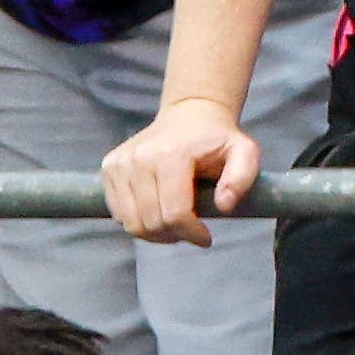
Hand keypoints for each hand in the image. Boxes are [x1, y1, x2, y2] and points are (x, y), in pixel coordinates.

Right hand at [103, 96, 257, 246]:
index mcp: (170, 154)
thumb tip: (224, 205)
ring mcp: (120, 163)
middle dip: (176, 235)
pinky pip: (120, 215)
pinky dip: (139, 222)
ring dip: (157, 233)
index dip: (192, 234)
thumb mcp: (245, 154)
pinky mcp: (109, 168)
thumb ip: (242, 178)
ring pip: (133, 223)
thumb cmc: (218, 140)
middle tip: (192, 229)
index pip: (175, 213)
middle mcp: (139, 157)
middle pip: (152, 222)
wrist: (189, 116)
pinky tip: (158, 211)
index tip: (206, 238)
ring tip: (177, 222)